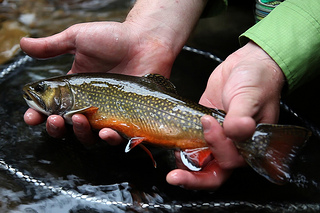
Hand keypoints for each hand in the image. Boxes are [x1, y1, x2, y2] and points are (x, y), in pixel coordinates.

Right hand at [22, 0, 205, 144]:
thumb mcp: (78, 39)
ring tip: (80, 121)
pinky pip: (118, 137)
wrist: (145, 41)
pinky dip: (110, 139)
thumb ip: (52, 46)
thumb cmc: (114, 38)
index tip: (31, 117)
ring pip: (90, 136)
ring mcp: (109, 113)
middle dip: (56, 128)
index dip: (39, 115)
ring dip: (81, 134)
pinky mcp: (128, 118)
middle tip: (55, 119)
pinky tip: (106, 132)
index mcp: (75, 89)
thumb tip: (22, 44)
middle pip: (67, 127)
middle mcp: (89, 104)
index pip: (52, 107)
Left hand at [166, 41, 284, 188]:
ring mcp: (217, 138)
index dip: (217, 148)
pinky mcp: (204, 127)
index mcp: (249, 145)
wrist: (247, 65)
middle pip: (213, 172)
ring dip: (185, 163)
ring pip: (200, 161)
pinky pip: (192, 143)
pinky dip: (182, 146)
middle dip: (193, 179)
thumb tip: (237, 131)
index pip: (230, 161)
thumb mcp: (250, 96)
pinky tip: (172, 142)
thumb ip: (242, 116)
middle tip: (175, 177)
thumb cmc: (257, 81)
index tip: (209, 122)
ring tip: (173, 155)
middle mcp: (232, 146)